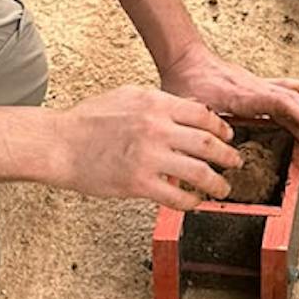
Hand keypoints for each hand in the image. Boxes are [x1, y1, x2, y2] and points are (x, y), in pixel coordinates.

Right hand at [55, 82, 237, 206]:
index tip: (229, 137)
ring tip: (223, 189)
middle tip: (237, 163)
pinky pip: (176, 196)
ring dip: (217, 183)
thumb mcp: (128, 96)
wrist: (60, 144)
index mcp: (156, 104)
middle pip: (208, 144)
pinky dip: (191, 202)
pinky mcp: (139, 183)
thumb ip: (159, 102)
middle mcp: (157, 128)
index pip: (203, 116)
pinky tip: (194, 203)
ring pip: (199, 172)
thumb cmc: (89, 120)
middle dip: (229, 156)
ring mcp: (149, 157)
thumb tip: (189, 109)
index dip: (222, 129)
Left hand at [159, 39, 298, 160]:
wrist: (185, 59)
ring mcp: (259, 86)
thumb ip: (199, 132)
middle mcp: (255, 88)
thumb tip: (206, 160)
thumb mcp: (187, 110)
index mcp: (241, 94)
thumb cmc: (185, 83)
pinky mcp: (258, 87)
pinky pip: (286, 89)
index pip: (278, 102)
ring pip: (291, 100)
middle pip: (291, 106)